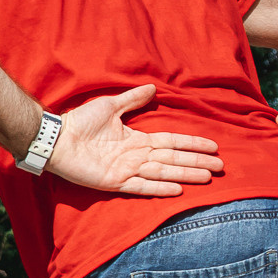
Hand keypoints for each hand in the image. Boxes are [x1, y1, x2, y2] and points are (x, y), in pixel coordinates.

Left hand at [42, 84, 223, 195]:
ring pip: (163, 173)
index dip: (192, 144)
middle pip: (173, 159)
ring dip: (185, 175)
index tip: (212, 146)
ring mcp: (126, 170)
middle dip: (197, 162)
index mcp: (136, 140)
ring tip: (207, 177)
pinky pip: (141, 186)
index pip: (171, 142)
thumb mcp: (110, 106)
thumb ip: (132, 100)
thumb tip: (152, 88)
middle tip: (220, 166)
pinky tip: (177, 189)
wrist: (57, 138)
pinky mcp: (114, 182)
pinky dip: (158, 188)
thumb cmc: (80, 122)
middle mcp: (135, 156)